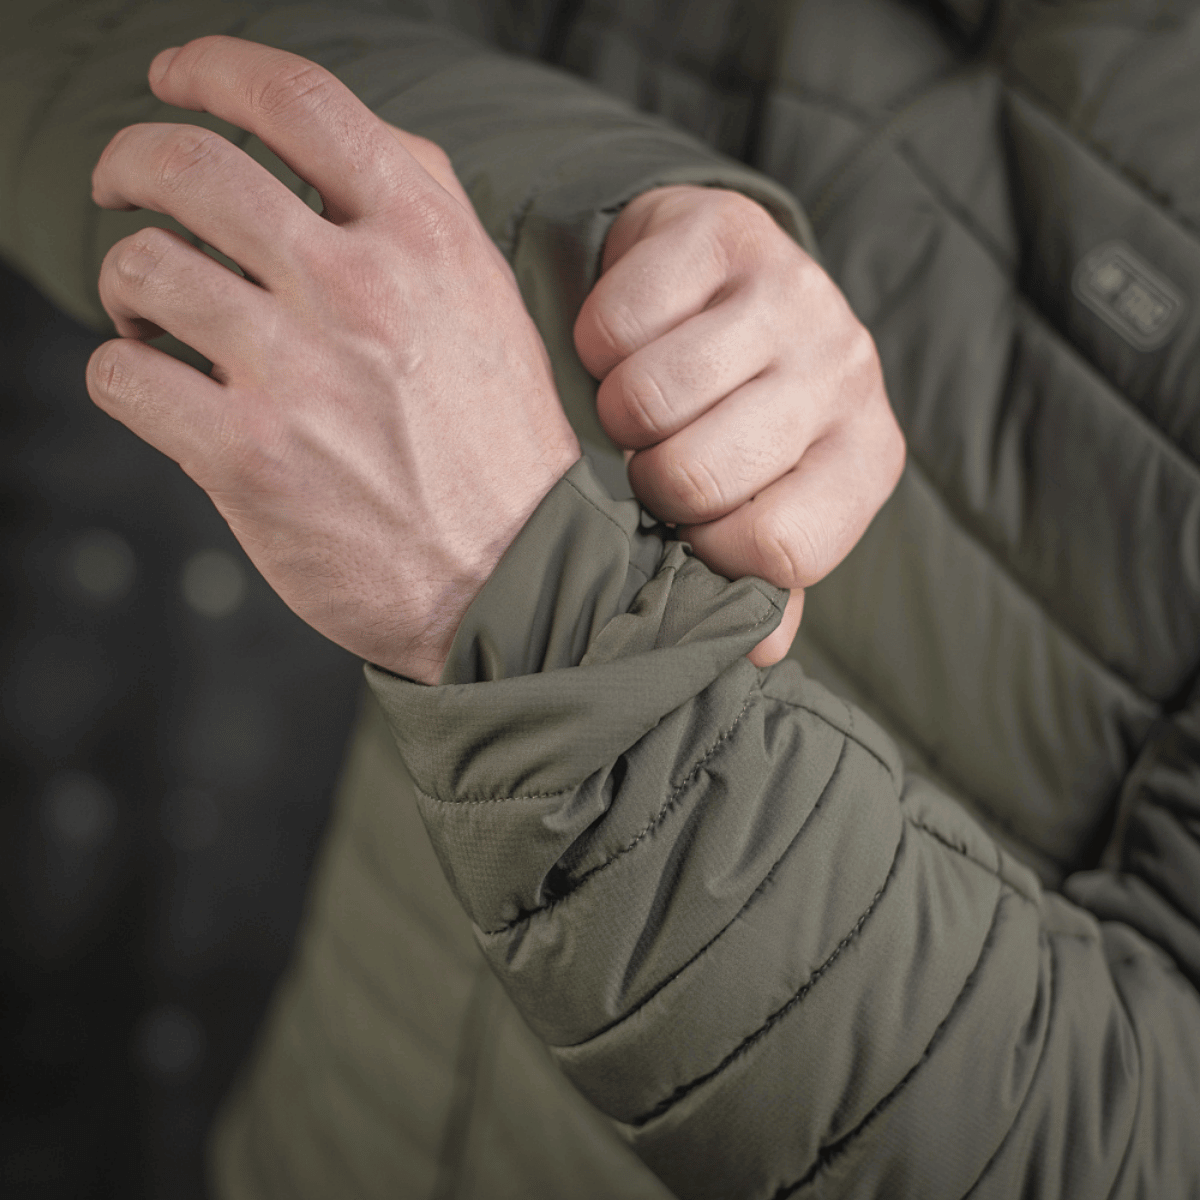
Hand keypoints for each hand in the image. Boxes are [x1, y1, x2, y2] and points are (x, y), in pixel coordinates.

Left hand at [86, 36, 578, 683]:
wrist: (512, 575)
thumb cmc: (496, 445)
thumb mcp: (489, 304)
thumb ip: (421, 210)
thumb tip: (327, 143)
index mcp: (423, 238)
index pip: (297, 98)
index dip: (212, 68)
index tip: (175, 80)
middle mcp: (358, 289)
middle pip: (190, 166)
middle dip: (129, 161)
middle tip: (121, 186)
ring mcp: (298, 373)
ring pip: (141, 267)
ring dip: (128, 286)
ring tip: (155, 317)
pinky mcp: (247, 457)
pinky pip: (122, 375)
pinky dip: (124, 374)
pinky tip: (163, 391)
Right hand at [574, 186, 904, 666]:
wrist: (729, 279)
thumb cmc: (742, 414)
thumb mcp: (764, 499)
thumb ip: (759, 576)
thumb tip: (758, 650)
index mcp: (865, 458)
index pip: (777, 548)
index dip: (704, 552)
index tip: (687, 527)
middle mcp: (847, 370)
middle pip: (698, 474)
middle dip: (650, 475)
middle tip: (656, 452)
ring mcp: (794, 291)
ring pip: (646, 398)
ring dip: (617, 411)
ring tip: (643, 400)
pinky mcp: (726, 229)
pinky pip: (614, 323)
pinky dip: (597, 343)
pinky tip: (633, 339)